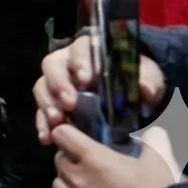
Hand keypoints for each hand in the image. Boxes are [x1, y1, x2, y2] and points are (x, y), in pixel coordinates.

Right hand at [35, 38, 165, 143]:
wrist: (129, 94)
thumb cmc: (133, 78)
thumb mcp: (146, 76)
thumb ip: (147, 80)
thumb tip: (145, 89)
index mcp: (88, 51)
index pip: (79, 50)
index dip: (79, 63)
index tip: (85, 80)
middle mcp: (66, 63)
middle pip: (52, 66)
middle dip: (58, 85)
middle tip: (69, 103)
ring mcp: (55, 83)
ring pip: (42, 88)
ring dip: (47, 104)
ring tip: (57, 121)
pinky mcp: (52, 104)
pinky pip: (40, 111)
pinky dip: (43, 125)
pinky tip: (47, 138)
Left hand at [51, 123, 182, 187]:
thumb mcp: (161, 162)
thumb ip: (153, 141)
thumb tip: (153, 132)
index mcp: (93, 159)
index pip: (62, 135)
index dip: (68, 134)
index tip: (77, 139)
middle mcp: (78, 179)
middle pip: (59, 160)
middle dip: (71, 160)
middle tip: (90, 166)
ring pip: (57, 185)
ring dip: (68, 183)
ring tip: (86, 187)